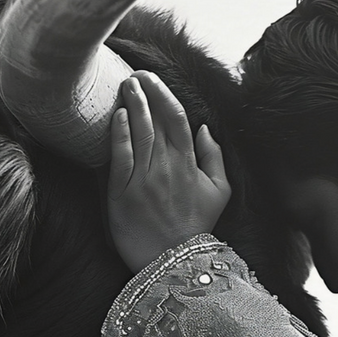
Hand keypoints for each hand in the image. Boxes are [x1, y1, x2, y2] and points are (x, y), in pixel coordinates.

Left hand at [107, 72, 231, 271]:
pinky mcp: (123, 193)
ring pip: (139, 132)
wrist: (172, 262)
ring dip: (132, 104)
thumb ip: (215, 158)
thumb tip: (205, 129)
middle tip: (134, 74)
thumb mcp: (220, 193)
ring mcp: (145, 179)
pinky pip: (121, 156)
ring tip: (124, 85)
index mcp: (190, 164)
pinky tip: (118, 115)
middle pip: (155, 120)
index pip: (176, 118)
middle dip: (144, 92)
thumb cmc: (195, 227)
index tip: (152, 79)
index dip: (163, 94)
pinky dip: (120, 133)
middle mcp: (168, 167)